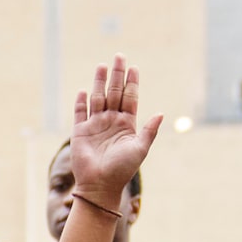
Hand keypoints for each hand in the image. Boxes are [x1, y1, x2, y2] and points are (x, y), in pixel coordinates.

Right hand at [68, 56, 161, 203]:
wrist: (100, 185)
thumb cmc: (122, 169)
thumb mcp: (140, 148)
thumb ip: (149, 131)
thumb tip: (161, 113)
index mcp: (127, 124)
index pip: (130, 98)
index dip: (132, 83)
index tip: (134, 68)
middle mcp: (111, 122)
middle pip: (114, 93)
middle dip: (117, 75)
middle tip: (119, 56)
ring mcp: (95, 126)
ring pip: (98, 98)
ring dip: (100, 82)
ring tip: (103, 66)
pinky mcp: (80, 132)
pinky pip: (80, 113)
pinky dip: (81, 102)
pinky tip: (84, 90)